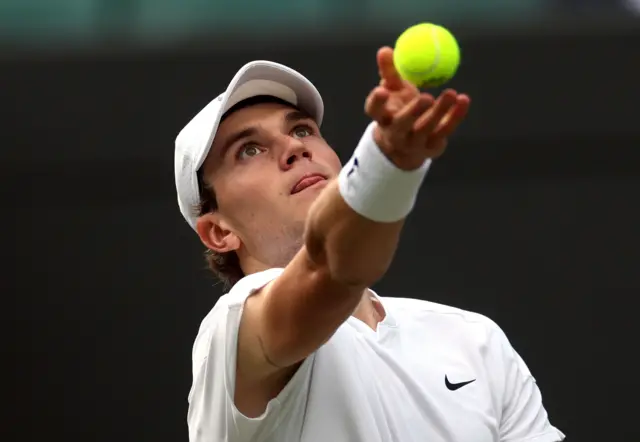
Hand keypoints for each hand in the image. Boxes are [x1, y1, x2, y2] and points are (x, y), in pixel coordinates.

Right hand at [364, 47, 470, 169]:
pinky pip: (445, 130)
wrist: (408, 145)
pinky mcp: (431, 148)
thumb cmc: (399, 108)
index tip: (382, 90)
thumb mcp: (393, 90)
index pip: (374, 111)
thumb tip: (385, 50)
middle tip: (427, 96)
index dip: (377, 102)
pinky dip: (456, 115)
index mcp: (382, 117)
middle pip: (402, 124)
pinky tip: (463, 100)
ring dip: (439, 111)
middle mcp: (395, 133)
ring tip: (451, 93)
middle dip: (414, 112)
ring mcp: (414, 143)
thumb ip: (390, 71)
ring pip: (426, 128)